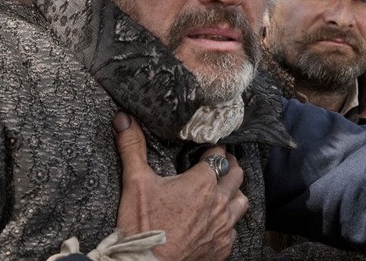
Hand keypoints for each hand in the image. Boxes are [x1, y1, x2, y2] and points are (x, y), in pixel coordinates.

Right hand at [114, 112, 248, 259]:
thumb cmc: (141, 224)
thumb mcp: (135, 182)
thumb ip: (132, 147)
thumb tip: (124, 118)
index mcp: (202, 182)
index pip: (219, 155)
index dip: (215, 149)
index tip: (210, 149)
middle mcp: (219, 202)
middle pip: (237, 175)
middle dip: (230, 166)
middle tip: (221, 164)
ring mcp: (223, 226)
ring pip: (241, 201)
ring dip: (234, 193)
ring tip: (224, 191)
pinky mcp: (222, 247)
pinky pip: (234, 230)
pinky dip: (228, 224)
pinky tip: (217, 223)